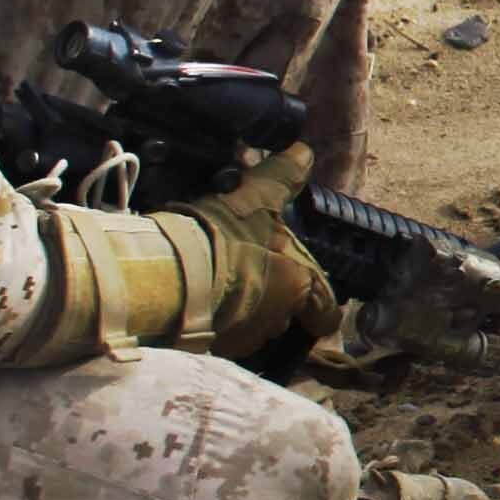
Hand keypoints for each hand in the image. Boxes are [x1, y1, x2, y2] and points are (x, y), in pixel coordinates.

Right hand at [160, 144, 342, 362]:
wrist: (173, 273)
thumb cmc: (223, 236)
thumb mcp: (256, 198)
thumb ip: (282, 178)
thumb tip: (304, 152)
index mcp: (301, 283)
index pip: (327, 309)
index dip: (320, 305)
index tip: (310, 300)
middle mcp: (282, 316)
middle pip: (289, 313)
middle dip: (275, 297)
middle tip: (252, 275)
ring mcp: (249, 336)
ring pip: (258, 325)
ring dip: (247, 309)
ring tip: (223, 286)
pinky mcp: (218, 347)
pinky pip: (228, 336)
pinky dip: (220, 322)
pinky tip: (203, 302)